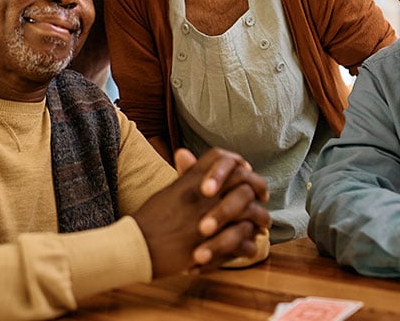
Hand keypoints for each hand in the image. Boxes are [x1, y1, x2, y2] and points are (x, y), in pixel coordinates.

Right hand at [133, 147, 269, 277]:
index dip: (238, 163)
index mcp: (192, 180)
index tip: (246, 172)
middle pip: (244, 181)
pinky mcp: (212, 244)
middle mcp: (203, 196)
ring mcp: (209, 218)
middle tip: (263, 197)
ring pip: (251, 212)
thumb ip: (185, 175)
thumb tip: (185, 152)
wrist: (136, 246)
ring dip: (260, 218)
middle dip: (259, 188)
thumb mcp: (167, 190)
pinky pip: (244, 242)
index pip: (224, 159)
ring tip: (262, 225)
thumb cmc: (149, 220)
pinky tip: (249, 245)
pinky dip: (249, 244)